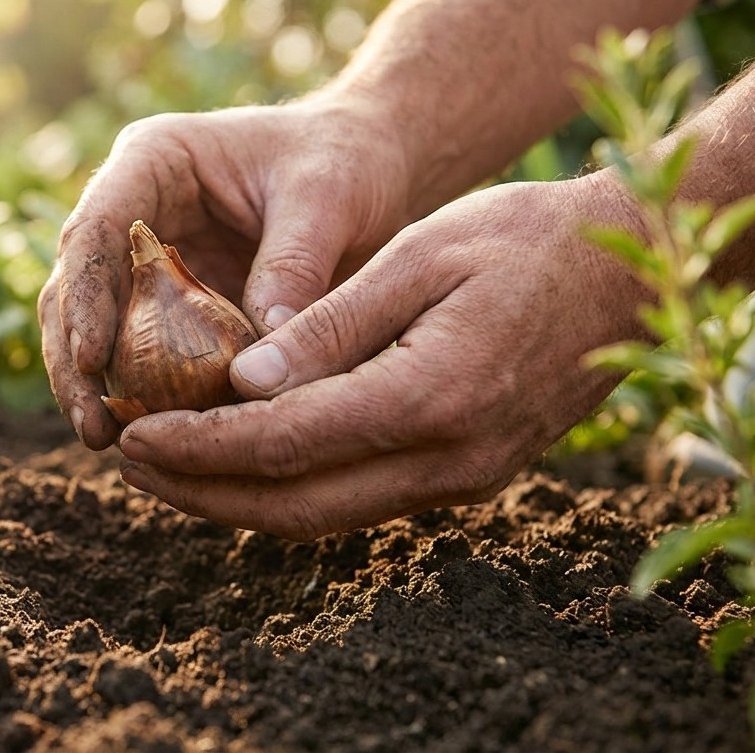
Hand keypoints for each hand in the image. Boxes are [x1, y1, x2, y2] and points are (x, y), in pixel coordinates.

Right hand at [38, 97, 413, 449]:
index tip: (91, 360)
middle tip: (92, 427)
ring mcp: (149, 264)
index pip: (96, 229)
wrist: (371, 166)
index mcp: (154, 161)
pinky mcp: (174, 309)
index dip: (85, 296)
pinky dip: (149, 398)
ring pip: (97, 329)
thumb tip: (262, 359)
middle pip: (77, 287)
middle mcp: (136, 211)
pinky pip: (148, 358)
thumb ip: (293, 267)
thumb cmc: (345, 160)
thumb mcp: (327, 198)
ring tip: (108, 443)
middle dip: (74, 361)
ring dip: (98, 388)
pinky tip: (159, 442)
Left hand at [115, 175, 651, 540]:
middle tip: (126, 462)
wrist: (628, 272)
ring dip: (236, 501)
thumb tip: (243, 383)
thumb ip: (332, 324)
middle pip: (295, 504)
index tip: (130, 436)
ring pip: (323, 515)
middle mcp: (448, 459)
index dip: (198, 448)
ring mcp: (463, 479)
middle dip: (200, 492)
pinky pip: (358, 500)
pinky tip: (242, 462)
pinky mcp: (465, 476)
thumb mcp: (421, 254)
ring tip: (165, 468)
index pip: (285, 443)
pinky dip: (288, 490)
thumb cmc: (526, 240)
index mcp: (433, 395)